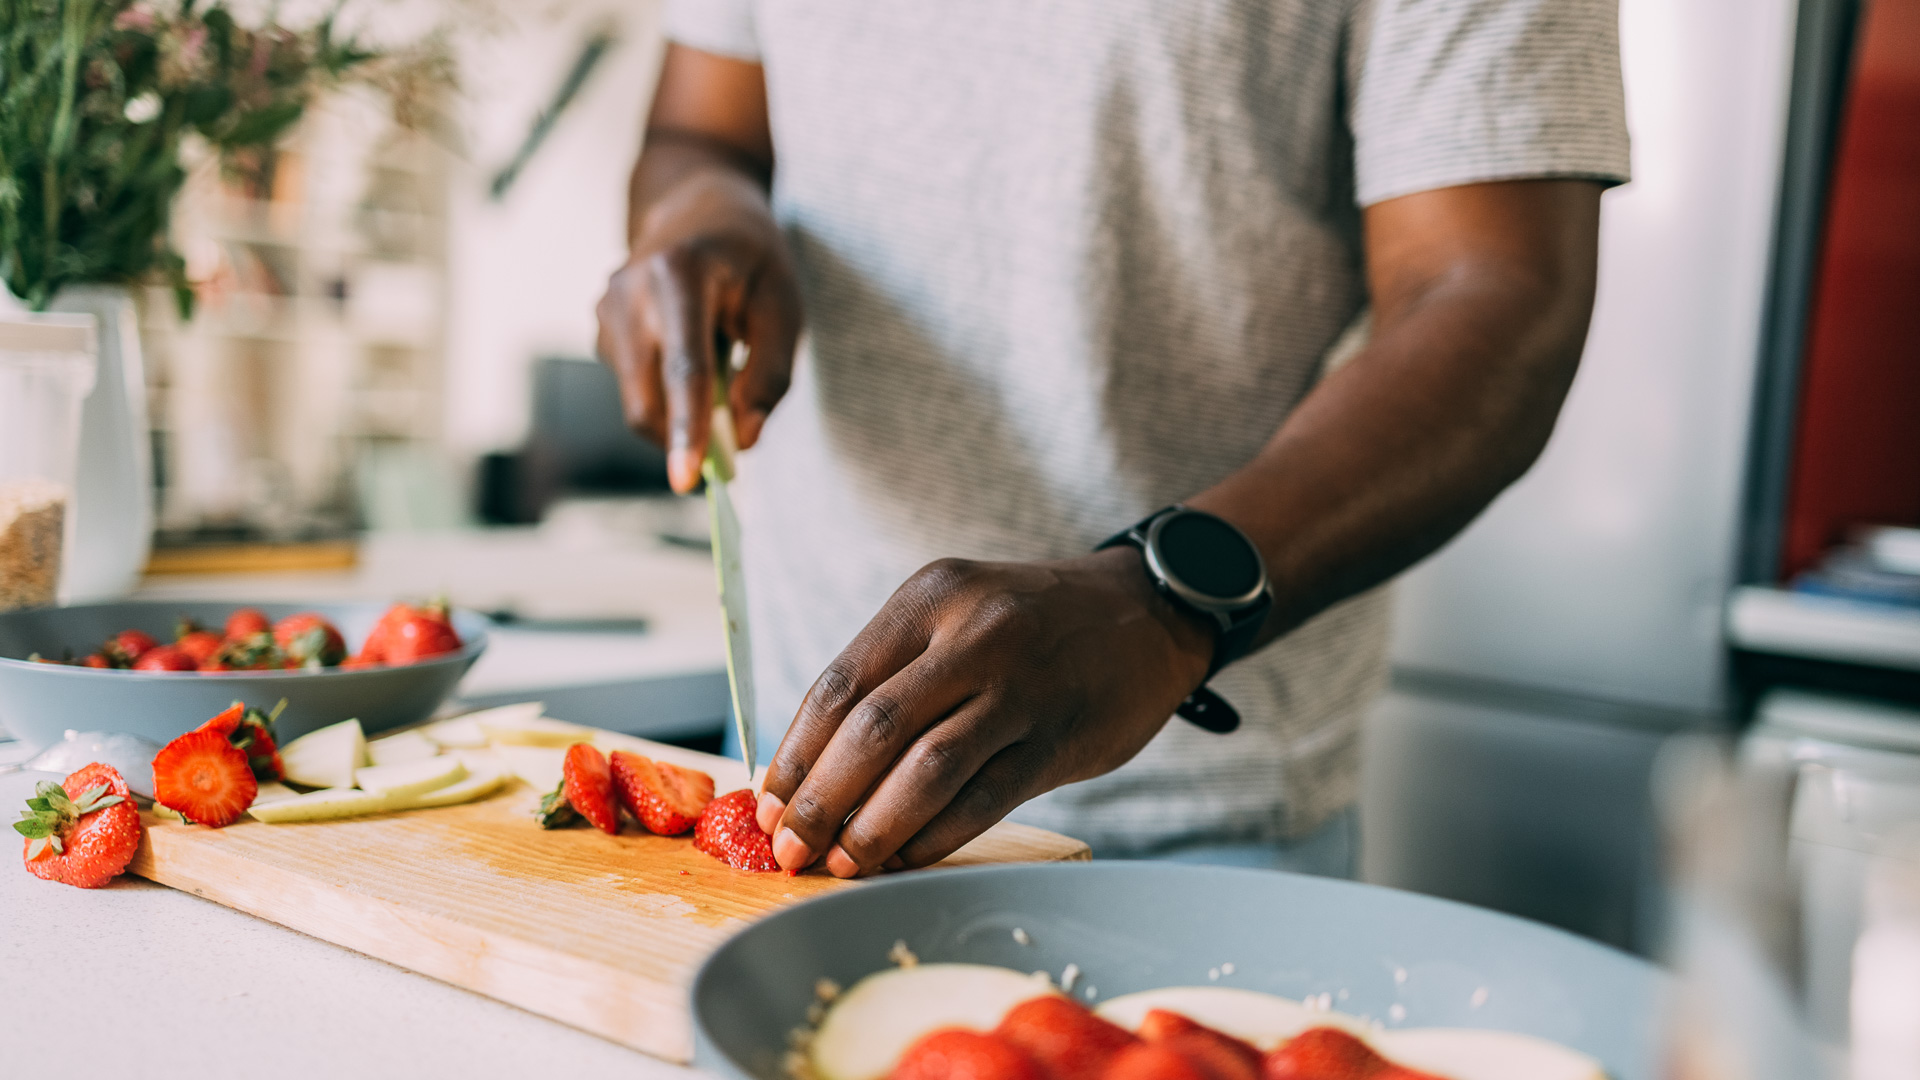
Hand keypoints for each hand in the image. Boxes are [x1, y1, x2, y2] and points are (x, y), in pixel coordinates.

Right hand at [595, 169, 801, 491]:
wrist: (697, 205)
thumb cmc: (751, 258)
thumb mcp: (783, 307)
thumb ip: (770, 375)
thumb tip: (745, 439)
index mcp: (679, 274)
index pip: (684, 368)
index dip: (687, 429)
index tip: (687, 480)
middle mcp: (629, 291)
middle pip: (647, 399)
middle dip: (683, 438)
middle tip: (732, 449)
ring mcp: (606, 310)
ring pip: (638, 400)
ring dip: (679, 410)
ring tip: (720, 358)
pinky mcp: (600, 328)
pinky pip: (635, 386)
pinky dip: (667, 392)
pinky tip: (692, 350)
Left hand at [754, 547, 1216, 875]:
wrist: (1149, 611)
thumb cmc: (1032, 625)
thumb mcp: (957, 613)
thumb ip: (894, 676)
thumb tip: (812, 772)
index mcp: (930, 597)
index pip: (839, 685)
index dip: (796, 756)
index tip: (769, 808)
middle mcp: (974, 633)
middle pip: (873, 729)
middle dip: (821, 801)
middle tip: (793, 851)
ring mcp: (1022, 686)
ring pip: (927, 769)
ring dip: (874, 829)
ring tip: (843, 864)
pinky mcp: (1060, 736)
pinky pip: (984, 798)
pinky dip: (934, 837)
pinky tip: (905, 859)